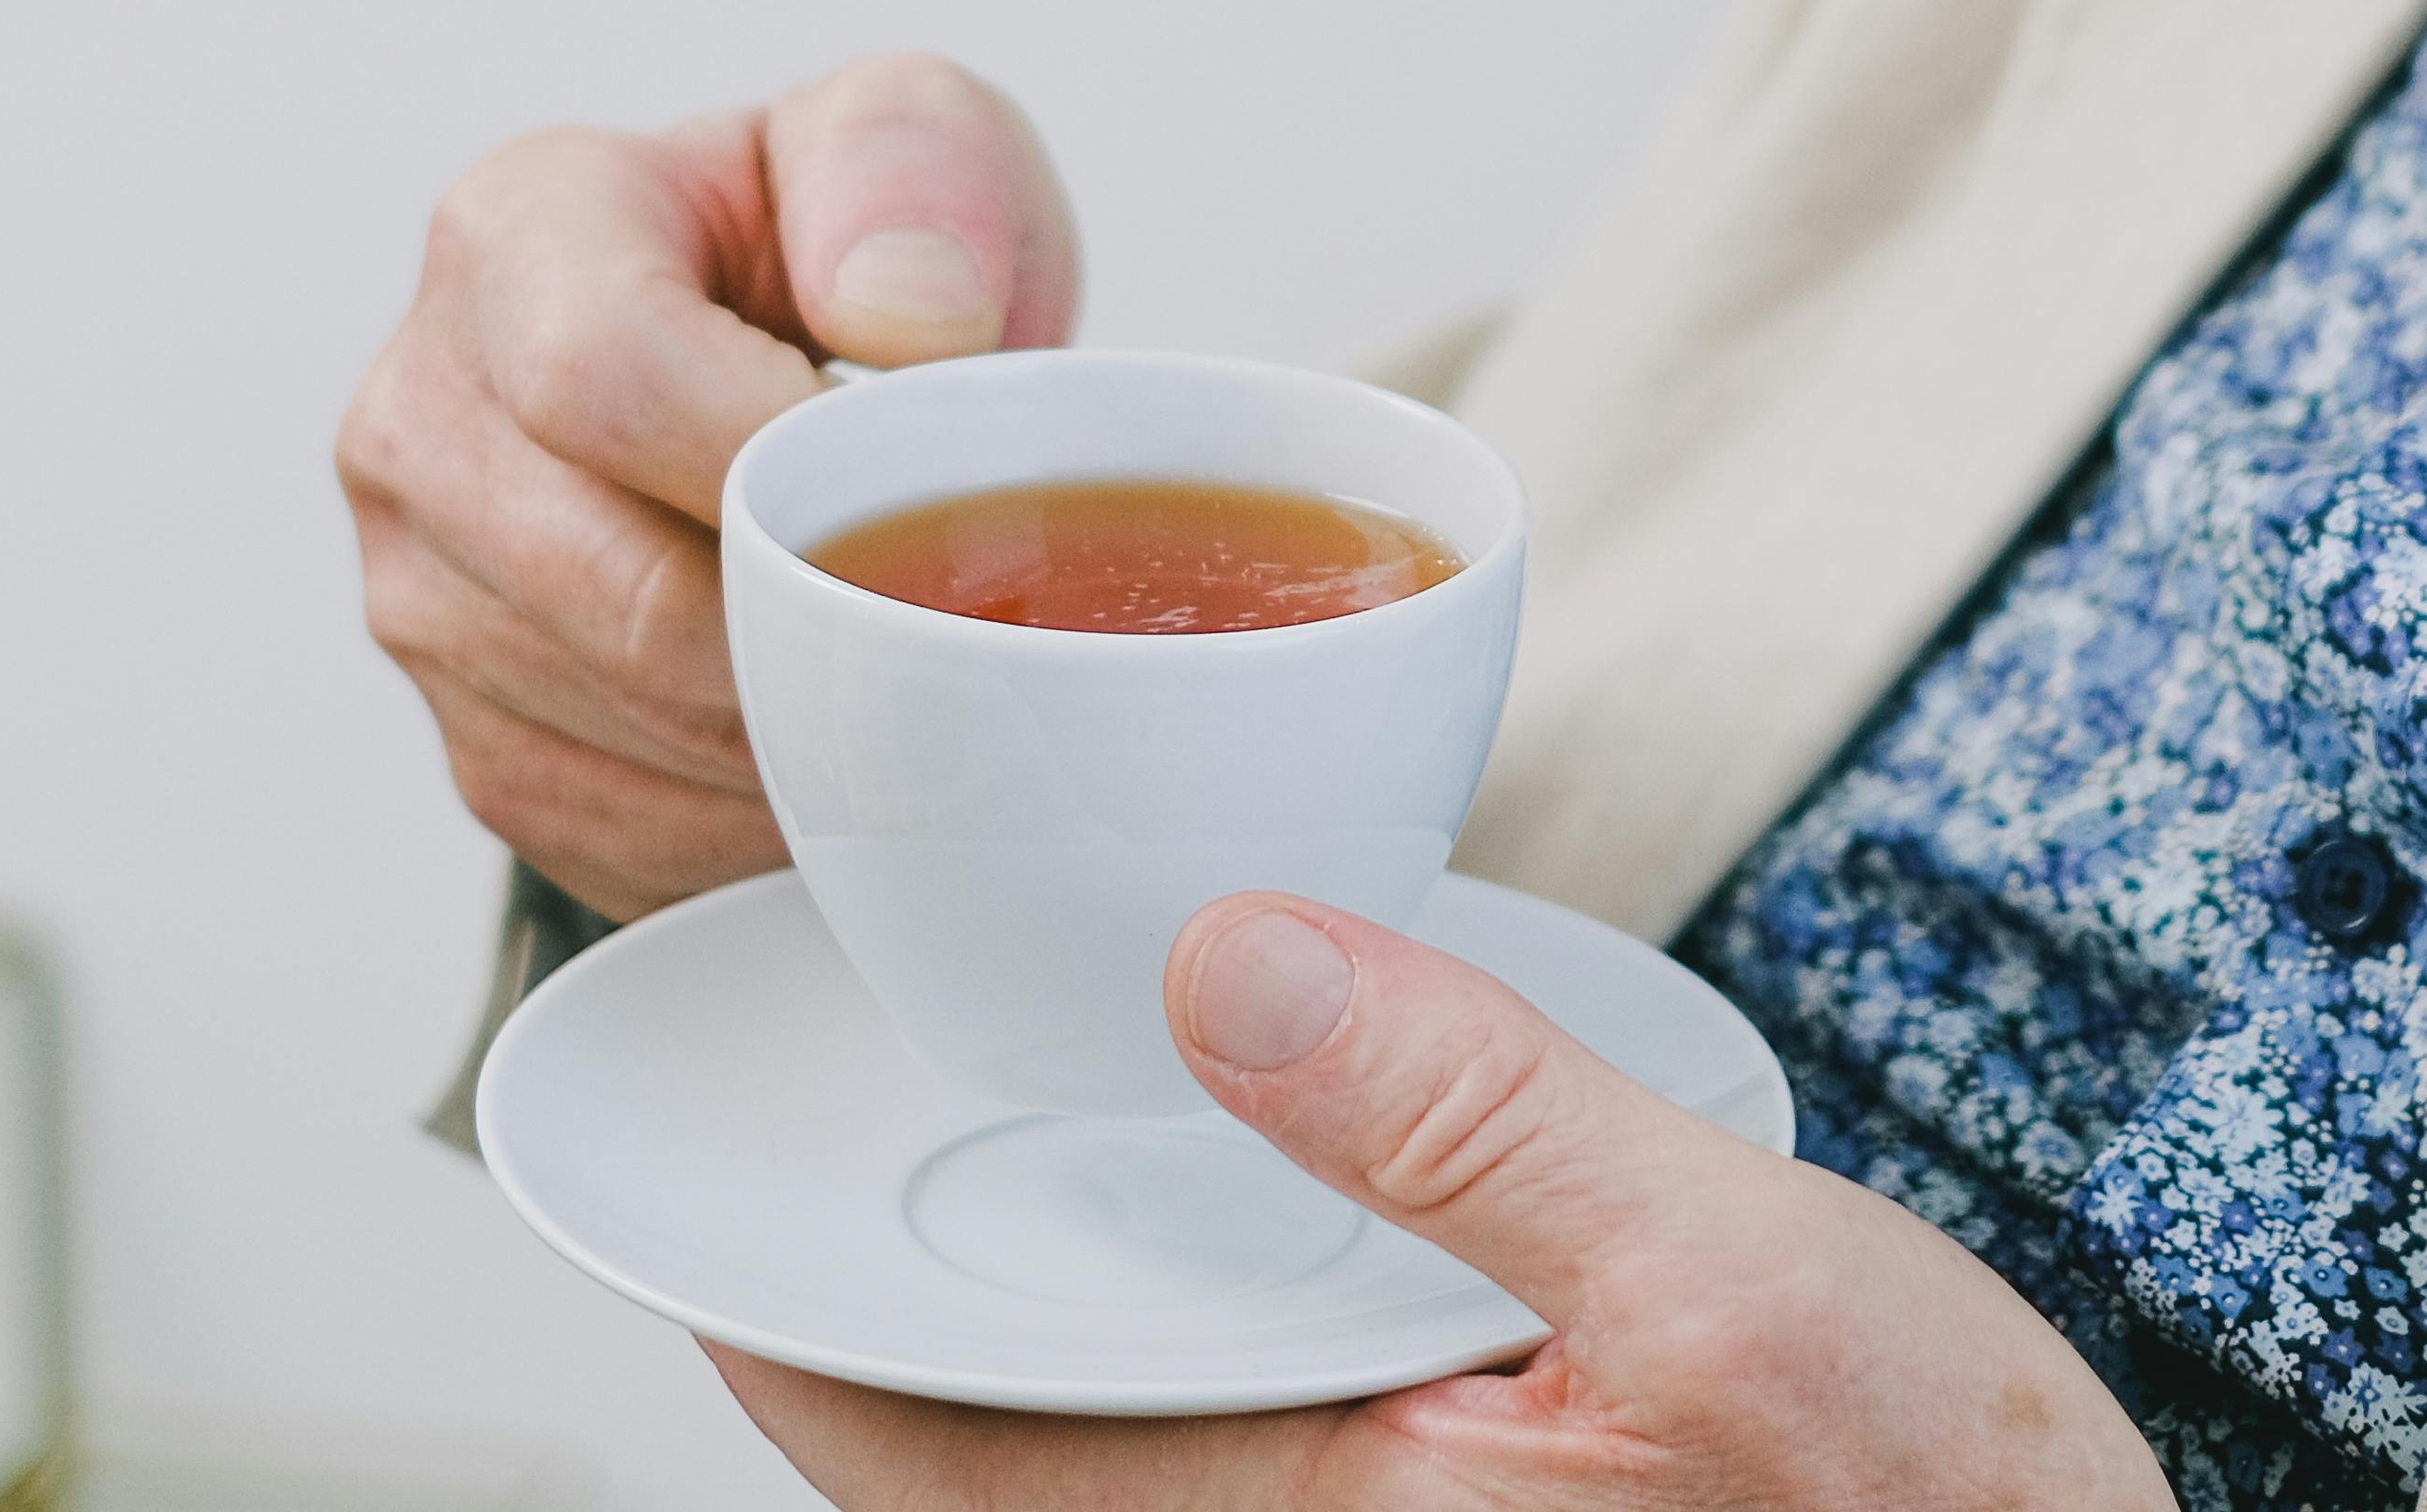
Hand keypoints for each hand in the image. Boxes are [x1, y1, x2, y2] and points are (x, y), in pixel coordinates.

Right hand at [337, 56, 1079, 919]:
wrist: (759, 373)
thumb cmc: (833, 254)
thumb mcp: (907, 139)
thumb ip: (914, 169)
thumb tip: (909, 319)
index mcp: (511, 233)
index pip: (603, 374)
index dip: (775, 461)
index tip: (918, 489)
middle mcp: (418, 418)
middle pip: (617, 589)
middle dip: (818, 624)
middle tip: (961, 615)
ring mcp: (417, 594)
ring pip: (625, 727)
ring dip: (799, 734)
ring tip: (915, 671)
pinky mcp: (465, 740)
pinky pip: (615, 828)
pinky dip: (751, 817)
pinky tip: (838, 745)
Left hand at [718, 894, 2172, 1511]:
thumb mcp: (1722, 1275)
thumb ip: (1468, 1120)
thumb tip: (1226, 965)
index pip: (945, 1446)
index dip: (802, 1323)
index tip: (704, 1195)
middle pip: (1008, 1460)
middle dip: (919, 1303)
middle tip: (843, 1122)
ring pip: (1123, 1466)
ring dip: (1059, 1332)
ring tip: (1021, 1156)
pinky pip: (1250, 1470)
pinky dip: (1199, 1361)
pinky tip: (1243, 1238)